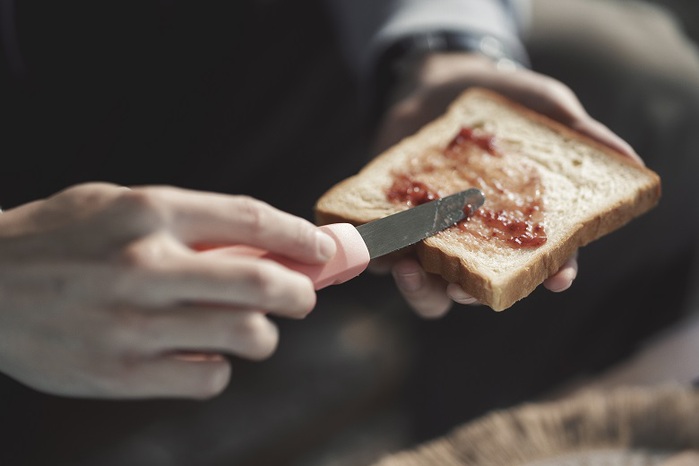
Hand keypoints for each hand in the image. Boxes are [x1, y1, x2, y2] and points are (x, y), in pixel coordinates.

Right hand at [0, 183, 336, 397]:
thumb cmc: (58, 239)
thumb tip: (261, 246)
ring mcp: (132, 322)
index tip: (324, 250)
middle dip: (300, 292)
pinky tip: (204, 356)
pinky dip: (219, 368)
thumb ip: (187, 223)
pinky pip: (206, 378)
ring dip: (264, 335)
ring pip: (243, 335)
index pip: (251, 220)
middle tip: (304, 296)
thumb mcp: (118, 205)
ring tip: (253, 330)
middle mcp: (145, 265)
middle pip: (260, 282)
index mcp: (149, 213)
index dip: (300, 236)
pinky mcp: (118, 372)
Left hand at [376, 53, 639, 317]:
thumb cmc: (502, 104)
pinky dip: (377, 255)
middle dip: (469, 293)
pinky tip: (376, 242)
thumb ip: (581, 133)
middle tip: (463, 288)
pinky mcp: (391, 223)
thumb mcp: (545, 110)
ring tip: (411, 270)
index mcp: (515, 227)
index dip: (551, 272)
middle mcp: (474, 241)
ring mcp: (430, 236)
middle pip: (475, 288)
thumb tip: (630, 160)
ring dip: (417, 289)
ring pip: (426, 286)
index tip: (559, 278)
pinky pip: (382, 253)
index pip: (539, 261)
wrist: (439, 83)